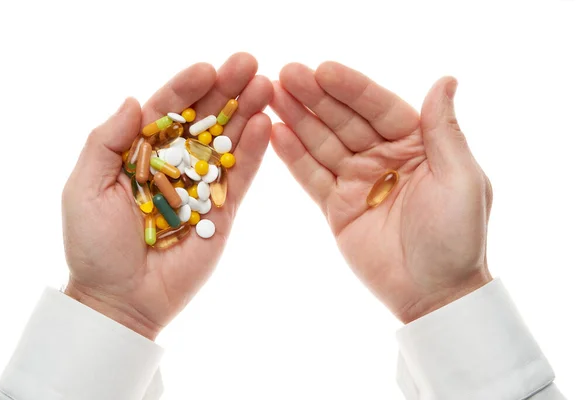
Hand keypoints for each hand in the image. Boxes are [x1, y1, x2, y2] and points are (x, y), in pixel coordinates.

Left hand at [62, 53, 272, 338]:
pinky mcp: (223, 211)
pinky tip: (266, 125)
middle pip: (203, 120)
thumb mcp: (86, 187)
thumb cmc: (94, 245)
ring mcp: (201, 186)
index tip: (208, 68)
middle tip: (250, 63)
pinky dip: (255, 153)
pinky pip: (241, 179)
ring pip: (227, 143)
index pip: (166, 111)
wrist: (120, 299)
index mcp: (139, 152)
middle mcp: (173, 164)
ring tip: (266, 86)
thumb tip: (131, 100)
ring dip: (246, 113)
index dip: (186, 88)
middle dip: (226, 90)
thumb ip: (106, 142)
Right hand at [270, 62, 491, 322]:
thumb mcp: (460, 179)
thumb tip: (445, 79)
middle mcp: (383, 157)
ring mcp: (356, 181)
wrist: (433, 294)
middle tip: (284, 74)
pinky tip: (274, 133)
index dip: (350, 88)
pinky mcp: (336, 206)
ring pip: (323, 143)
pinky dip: (293, 156)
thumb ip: (444, 131)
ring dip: (297, 119)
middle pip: (344, 120)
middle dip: (315, 97)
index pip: (378, 107)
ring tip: (270, 95)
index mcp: (417, 144)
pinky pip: (311, 177)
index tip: (322, 69)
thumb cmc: (457, 237)